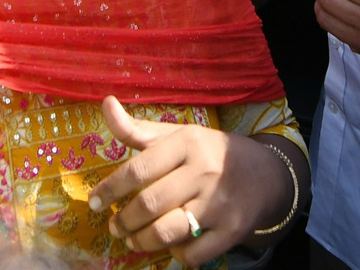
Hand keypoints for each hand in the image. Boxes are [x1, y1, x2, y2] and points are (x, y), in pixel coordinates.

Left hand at [88, 97, 297, 263]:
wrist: (265, 174)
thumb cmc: (208, 152)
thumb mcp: (176, 135)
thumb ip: (137, 129)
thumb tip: (105, 103)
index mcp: (186, 143)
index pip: (139, 168)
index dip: (110, 188)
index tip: (94, 202)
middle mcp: (203, 172)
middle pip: (150, 203)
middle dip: (124, 220)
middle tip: (115, 226)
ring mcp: (219, 204)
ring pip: (168, 232)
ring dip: (142, 241)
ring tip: (133, 240)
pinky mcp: (233, 231)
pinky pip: (194, 253)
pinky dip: (176, 255)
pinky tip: (170, 246)